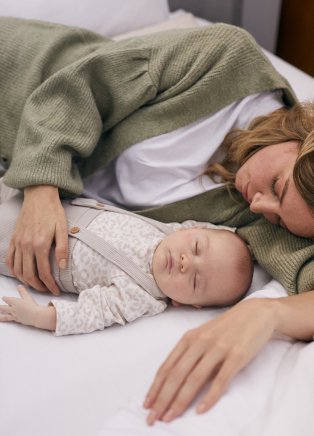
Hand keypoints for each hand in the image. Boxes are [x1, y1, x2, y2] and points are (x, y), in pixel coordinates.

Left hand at [0, 285, 39, 325]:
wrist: (35, 315)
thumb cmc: (31, 305)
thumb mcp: (27, 296)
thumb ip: (22, 291)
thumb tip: (19, 286)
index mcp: (14, 302)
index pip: (7, 299)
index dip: (5, 298)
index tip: (3, 297)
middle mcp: (13, 309)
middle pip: (3, 308)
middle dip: (0, 307)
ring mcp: (14, 315)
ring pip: (5, 315)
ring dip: (1, 316)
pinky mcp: (17, 320)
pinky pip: (10, 320)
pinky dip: (7, 320)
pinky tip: (6, 320)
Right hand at [6, 185, 67, 294]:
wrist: (39, 196)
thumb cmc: (53, 211)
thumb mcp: (63, 228)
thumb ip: (62, 248)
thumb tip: (62, 267)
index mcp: (40, 244)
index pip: (44, 272)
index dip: (50, 285)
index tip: (56, 291)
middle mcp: (27, 245)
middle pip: (29, 274)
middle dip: (38, 286)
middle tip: (47, 290)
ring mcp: (18, 242)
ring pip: (18, 270)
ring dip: (26, 281)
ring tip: (37, 284)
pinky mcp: (14, 239)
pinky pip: (10, 259)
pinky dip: (14, 270)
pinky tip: (21, 274)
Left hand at [144, 298, 276, 424]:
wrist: (256, 313)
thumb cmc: (227, 327)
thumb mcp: (203, 335)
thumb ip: (190, 354)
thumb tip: (174, 380)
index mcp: (189, 337)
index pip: (167, 367)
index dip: (155, 387)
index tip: (146, 405)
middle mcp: (200, 342)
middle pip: (176, 374)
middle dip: (162, 399)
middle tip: (152, 418)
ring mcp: (218, 348)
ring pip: (194, 379)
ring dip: (180, 401)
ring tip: (170, 418)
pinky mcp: (237, 356)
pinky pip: (221, 379)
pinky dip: (210, 397)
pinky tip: (201, 410)